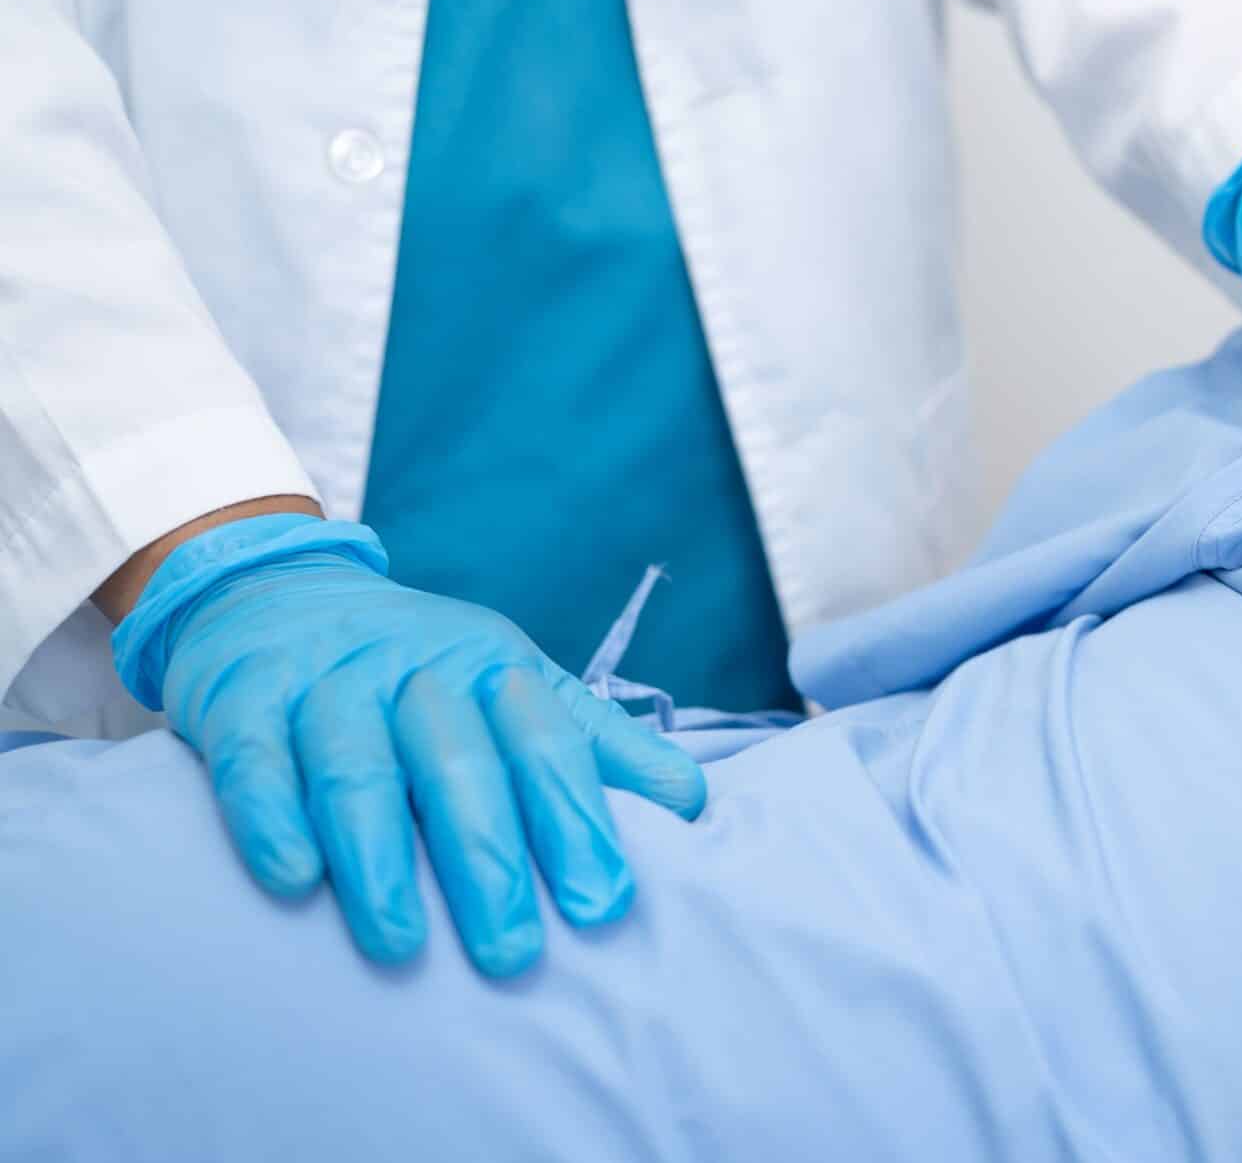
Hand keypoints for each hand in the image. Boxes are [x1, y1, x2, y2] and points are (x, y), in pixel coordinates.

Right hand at [113, 516, 708, 976]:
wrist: (278, 590)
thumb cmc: (419, 669)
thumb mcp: (516, 686)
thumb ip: (598, 746)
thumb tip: (694, 805)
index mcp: (497, 669)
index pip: (549, 745)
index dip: (578, 823)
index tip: (605, 904)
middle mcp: (417, 671)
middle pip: (460, 765)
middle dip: (490, 859)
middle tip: (511, 953)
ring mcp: (329, 681)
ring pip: (358, 768)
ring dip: (379, 857)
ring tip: (403, 942)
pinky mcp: (243, 697)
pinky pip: (256, 760)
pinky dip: (272, 817)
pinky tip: (294, 878)